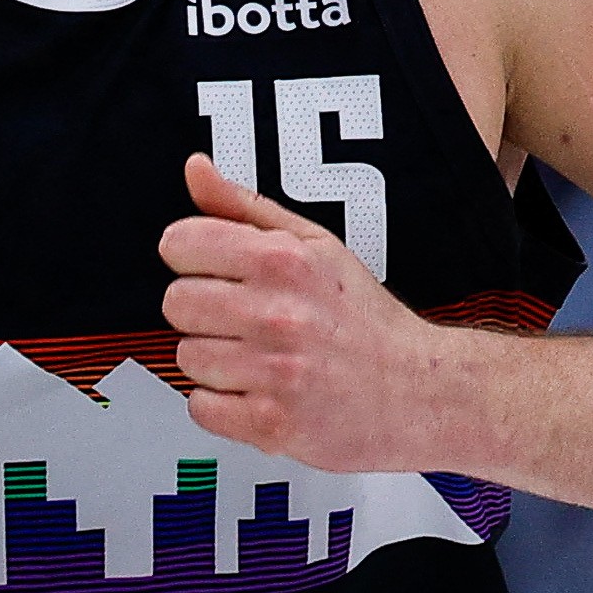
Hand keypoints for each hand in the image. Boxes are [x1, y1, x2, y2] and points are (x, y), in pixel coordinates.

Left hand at [158, 153, 437, 470]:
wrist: (417, 390)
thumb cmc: (363, 319)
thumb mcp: (314, 244)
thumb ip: (245, 207)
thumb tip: (196, 169)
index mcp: (283, 260)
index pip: (180, 243)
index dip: (192, 260)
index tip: (214, 272)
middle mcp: (277, 313)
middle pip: (175, 303)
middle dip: (201, 313)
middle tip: (241, 321)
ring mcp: (274, 371)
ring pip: (186, 357)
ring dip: (214, 362)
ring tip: (257, 359)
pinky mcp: (271, 422)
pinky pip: (200, 407)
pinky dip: (221, 405)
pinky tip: (256, 392)